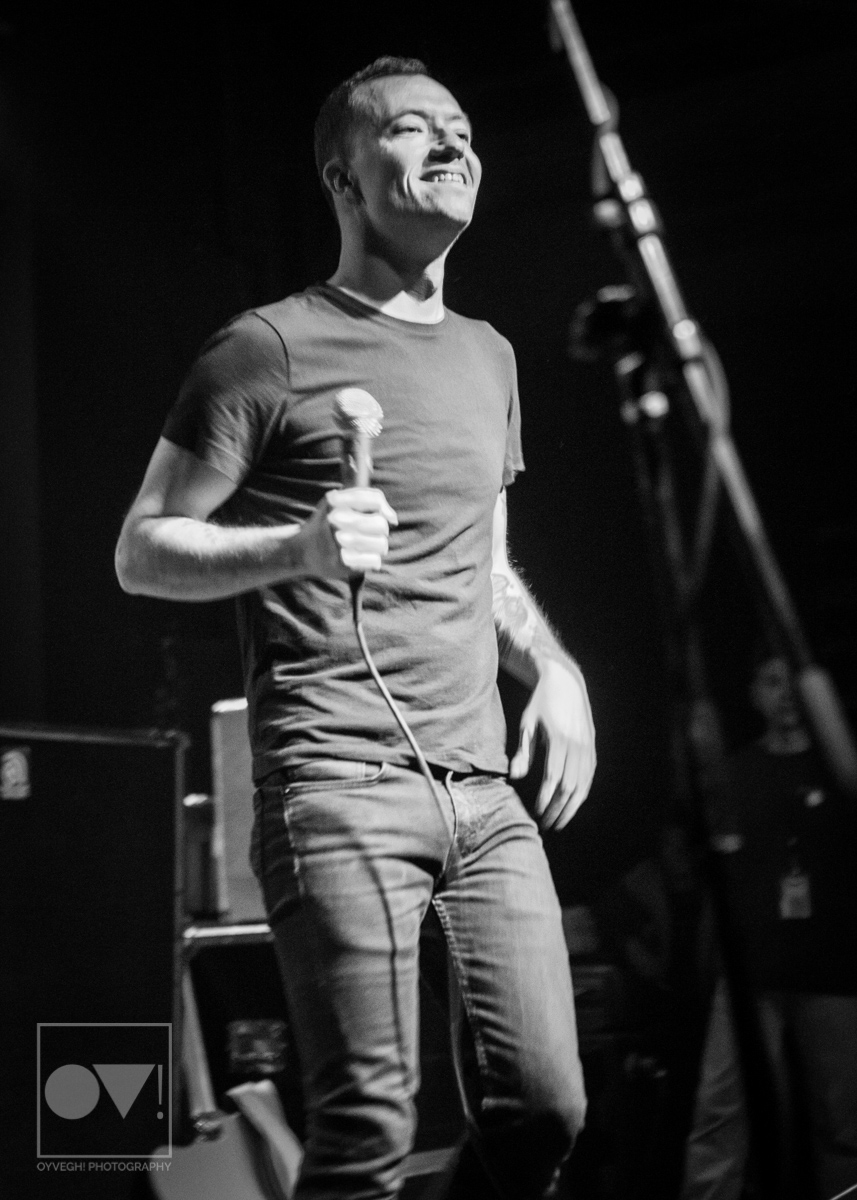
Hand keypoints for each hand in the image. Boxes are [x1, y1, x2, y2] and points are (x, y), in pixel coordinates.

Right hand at [299, 487, 397, 577]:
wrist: (301, 552)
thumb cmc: (324, 526)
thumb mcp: (336, 504)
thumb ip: (365, 502)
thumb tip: (393, 519)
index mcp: (336, 502)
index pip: (375, 499)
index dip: (384, 509)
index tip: (384, 518)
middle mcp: (336, 519)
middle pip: (380, 523)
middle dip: (380, 531)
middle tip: (369, 536)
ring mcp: (338, 541)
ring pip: (381, 543)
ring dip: (378, 547)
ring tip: (366, 547)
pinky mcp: (342, 562)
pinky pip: (374, 560)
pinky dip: (371, 560)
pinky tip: (361, 558)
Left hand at [510, 659, 595, 829]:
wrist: (566, 683)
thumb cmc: (541, 704)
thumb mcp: (527, 724)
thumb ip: (523, 752)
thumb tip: (515, 777)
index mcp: (559, 738)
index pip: (553, 777)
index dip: (546, 798)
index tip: (536, 812)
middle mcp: (577, 744)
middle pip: (569, 785)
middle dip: (557, 808)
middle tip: (545, 824)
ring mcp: (587, 747)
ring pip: (582, 784)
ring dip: (570, 806)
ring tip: (558, 821)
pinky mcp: (592, 748)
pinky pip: (589, 776)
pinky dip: (581, 794)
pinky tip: (571, 805)